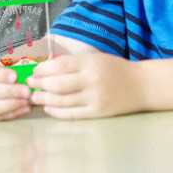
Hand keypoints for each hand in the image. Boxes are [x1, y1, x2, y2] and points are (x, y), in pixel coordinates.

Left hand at [28, 52, 143, 118]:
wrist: (142, 85)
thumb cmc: (115, 69)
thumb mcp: (94, 59)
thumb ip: (74, 63)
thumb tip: (47, 68)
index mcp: (89, 63)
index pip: (59, 65)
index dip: (43, 69)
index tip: (33, 71)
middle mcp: (91, 80)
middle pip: (58, 84)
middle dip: (40, 84)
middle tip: (30, 84)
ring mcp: (95, 98)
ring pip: (63, 100)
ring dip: (45, 99)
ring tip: (35, 97)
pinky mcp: (99, 112)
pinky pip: (73, 113)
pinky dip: (58, 112)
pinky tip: (49, 109)